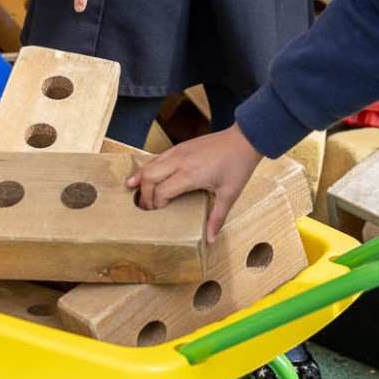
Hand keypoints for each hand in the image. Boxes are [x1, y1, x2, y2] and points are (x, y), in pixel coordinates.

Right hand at [127, 126, 262, 241]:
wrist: (244, 139)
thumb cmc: (238, 165)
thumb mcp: (229, 194)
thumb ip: (217, 218)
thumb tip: (211, 239)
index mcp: (191, 174)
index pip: (161, 191)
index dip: (156, 204)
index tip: (158, 214)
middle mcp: (180, 161)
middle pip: (149, 177)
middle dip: (144, 195)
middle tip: (145, 209)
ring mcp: (179, 151)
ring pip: (150, 165)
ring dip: (141, 179)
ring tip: (133, 193)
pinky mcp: (181, 146)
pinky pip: (158, 157)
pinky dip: (148, 168)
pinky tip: (143, 176)